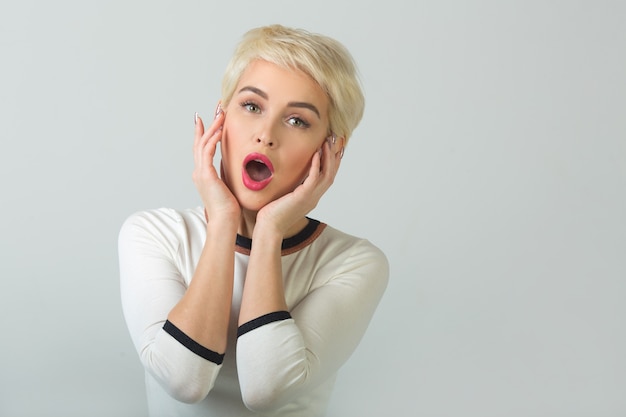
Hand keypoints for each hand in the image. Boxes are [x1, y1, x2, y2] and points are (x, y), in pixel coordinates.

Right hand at [193, 104, 240, 222]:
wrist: (225, 221)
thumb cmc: (230, 209)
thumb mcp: (229, 187)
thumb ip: (228, 175)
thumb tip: (236, 168)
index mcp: (204, 175)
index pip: (202, 148)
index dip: (205, 132)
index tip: (209, 118)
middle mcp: (199, 172)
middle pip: (200, 141)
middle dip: (208, 123)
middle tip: (216, 108)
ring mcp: (201, 173)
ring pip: (203, 143)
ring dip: (212, 127)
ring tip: (220, 115)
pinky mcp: (206, 175)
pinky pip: (207, 152)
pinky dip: (212, 140)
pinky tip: (219, 131)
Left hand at [256, 136, 343, 236]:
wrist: (269, 228)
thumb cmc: (272, 214)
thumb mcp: (285, 196)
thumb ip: (291, 186)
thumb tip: (287, 173)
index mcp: (312, 197)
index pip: (327, 177)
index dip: (332, 162)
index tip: (333, 147)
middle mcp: (315, 197)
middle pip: (331, 174)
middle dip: (334, 156)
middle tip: (336, 140)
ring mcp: (311, 198)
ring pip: (327, 175)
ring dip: (328, 157)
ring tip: (327, 142)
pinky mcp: (303, 197)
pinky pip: (314, 179)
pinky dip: (317, 165)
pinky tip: (316, 153)